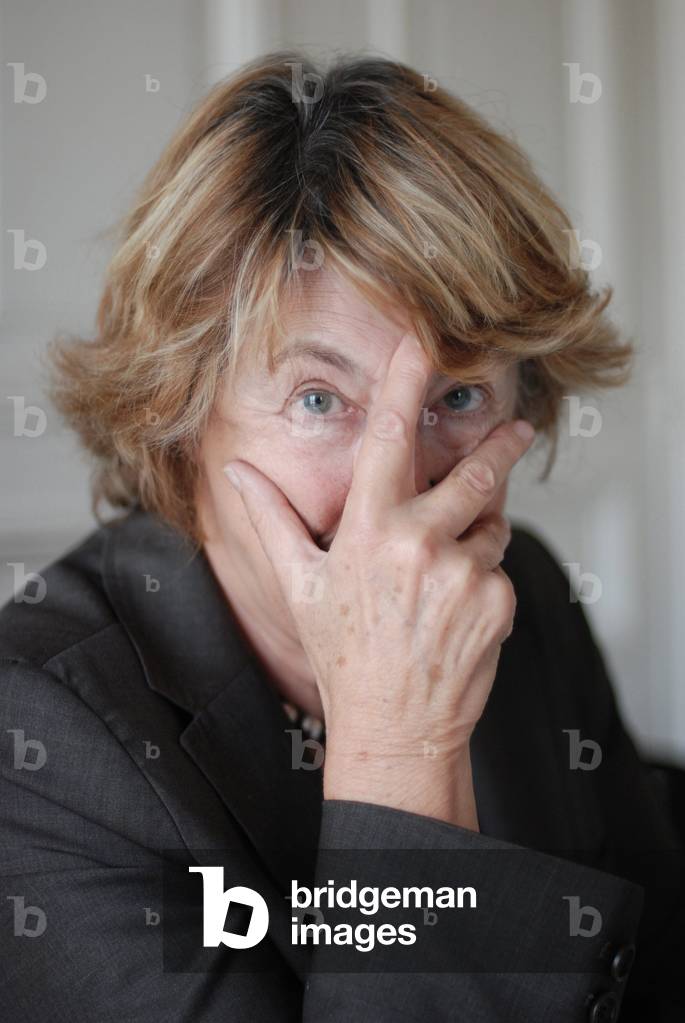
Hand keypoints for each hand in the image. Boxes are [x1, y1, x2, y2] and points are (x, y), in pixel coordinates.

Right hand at [223, 333, 534, 826]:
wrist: (395, 730)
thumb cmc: (344, 657)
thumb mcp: (300, 586)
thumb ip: (271, 519)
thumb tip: (237, 472)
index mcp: (370, 531)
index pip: (391, 439)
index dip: (407, 381)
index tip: (426, 342)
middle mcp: (420, 544)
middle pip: (473, 472)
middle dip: (500, 446)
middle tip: (515, 430)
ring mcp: (464, 573)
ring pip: (491, 524)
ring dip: (479, 533)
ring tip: (444, 573)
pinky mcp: (498, 602)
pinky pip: (501, 568)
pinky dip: (486, 578)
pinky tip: (457, 609)